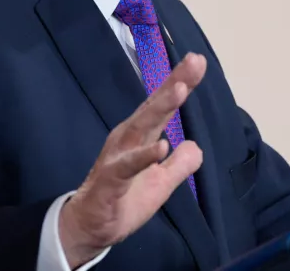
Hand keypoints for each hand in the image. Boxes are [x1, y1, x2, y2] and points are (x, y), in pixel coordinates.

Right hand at [58, 53, 206, 266]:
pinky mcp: (110, 181)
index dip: (180, 83)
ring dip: (160, 108)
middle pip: (153, 107)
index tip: (198, 62)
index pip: (163, 107)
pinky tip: (161, 147)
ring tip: (180, 90)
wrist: (91, 228)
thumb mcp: (161, 184)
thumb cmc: (125, 199)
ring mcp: (117, 158)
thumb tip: (196, 146)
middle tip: (194, 61)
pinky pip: (127, 167)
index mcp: (140, 137)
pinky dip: (143, 156)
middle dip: (174, 84)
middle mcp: (128, 139)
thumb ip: (179, 165)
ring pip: (140, 128)